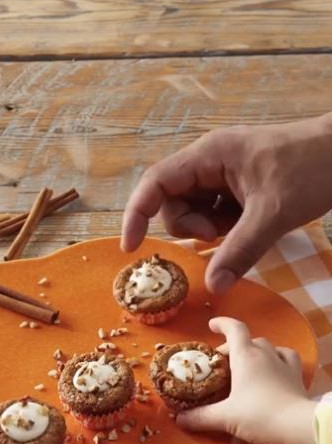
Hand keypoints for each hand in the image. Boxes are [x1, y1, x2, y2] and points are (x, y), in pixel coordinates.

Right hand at [121, 114, 331, 293]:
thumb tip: (214, 288)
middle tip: (219, 235)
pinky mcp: (235, 189)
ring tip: (244, 226)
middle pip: (173, 203)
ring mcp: (222, 176)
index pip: (155, 183)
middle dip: (191, 227)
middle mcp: (208, 163)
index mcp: (208, 155)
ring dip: (211, 230)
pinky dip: (226, 229)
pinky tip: (251, 224)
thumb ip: (240, 251)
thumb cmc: (311, 167)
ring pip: (194, 212)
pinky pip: (215, 215)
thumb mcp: (273, 213)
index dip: (137, 214)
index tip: (131, 247)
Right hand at [176, 317, 317, 443]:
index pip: (234, 329)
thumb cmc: (258, 415)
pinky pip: (287, 357)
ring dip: (254, 350)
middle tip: (221, 364)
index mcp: (245, 356)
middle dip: (232, 347)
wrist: (297, 426)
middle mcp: (264, 353)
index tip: (212, 325)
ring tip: (246, 363)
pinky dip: (278, 357)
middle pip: (247, 340)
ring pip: (267, 346)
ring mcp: (283, 362)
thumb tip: (179, 419)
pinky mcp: (296, 376)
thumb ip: (200, 417)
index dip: (222, 323)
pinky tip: (274, 366)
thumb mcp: (224, 417)